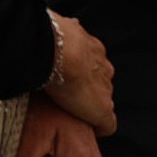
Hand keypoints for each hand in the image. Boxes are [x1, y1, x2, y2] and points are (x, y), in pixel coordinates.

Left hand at [44, 12, 115, 135]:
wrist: (54, 50)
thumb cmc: (73, 81)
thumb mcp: (97, 110)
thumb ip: (106, 120)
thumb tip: (106, 129)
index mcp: (108, 74)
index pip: (105, 89)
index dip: (92, 99)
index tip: (77, 107)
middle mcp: (100, 57)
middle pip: (94, 71)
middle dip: (83, 79)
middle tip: (63, 91)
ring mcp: (84, 40)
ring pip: (82, 53)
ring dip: (73, 61)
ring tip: (53, 71)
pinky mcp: (68, 27)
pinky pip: (67, 35)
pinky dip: (62, 42)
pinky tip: (48, 50)